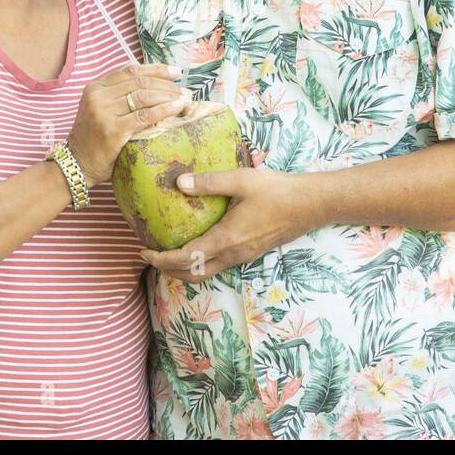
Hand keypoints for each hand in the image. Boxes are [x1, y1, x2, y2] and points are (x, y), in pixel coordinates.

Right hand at [66, 63, 188, 186]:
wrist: (76, 165)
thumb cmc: (94, 140)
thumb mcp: (100, 110)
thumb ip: (119, 97)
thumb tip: (155, 86)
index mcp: (95, 88)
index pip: (130, 71)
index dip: (156, 69)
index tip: (176, 72)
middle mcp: (98, 96)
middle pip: (139, 82)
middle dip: (166, 84)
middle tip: (185, 90)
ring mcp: (103, 112)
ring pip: (143, 96)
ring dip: (169, 96)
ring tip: (185, 99)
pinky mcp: (112, 130)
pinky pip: (144, 116)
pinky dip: (163, 110)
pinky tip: (176, 108)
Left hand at [139, 168, 316, 282]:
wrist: (310, 205)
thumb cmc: (277, 191)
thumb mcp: (241, 180)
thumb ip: (209, 182)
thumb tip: (179, 183)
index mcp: (227, 239)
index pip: (186, 258)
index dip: (161, 258)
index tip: (144, 250)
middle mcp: (233, 254)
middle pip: (193, 274)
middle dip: (168, 269)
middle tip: (150, 255)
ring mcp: (243, 256)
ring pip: (206, 272)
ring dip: (184, 268)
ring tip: (167, 253)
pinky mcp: (250, 252)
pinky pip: (218, 264)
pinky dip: (200, 262)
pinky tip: (196, 243)